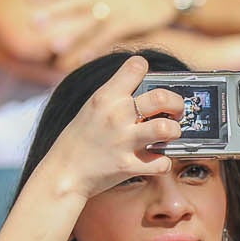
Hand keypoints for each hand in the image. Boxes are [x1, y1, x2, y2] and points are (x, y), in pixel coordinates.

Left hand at [32, 0, 174, 61]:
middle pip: (76, 3)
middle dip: (54, 13)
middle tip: (33, 23)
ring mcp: (117, 8)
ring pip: (91, 22)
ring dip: (73, 35)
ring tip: (54, 47)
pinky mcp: (129, 22)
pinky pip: (109, 37)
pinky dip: (96, 48)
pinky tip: (82, 59)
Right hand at [44, 54, 181, 197]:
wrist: (62, 174)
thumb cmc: (78, 140)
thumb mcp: (91, 108)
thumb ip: (115, 97)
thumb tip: (143, 89)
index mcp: (105, 97)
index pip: (136, 66)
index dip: (147, 70)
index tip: (151, 80)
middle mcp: (116, 115)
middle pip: (162, 97)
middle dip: (177, 103)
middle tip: (176, 111)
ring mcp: (123, 141)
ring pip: (166, 129)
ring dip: (174, 131)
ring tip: (170, 134)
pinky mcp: (128, 166)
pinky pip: (161, 163)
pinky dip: (163, 162)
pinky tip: (157, 160)